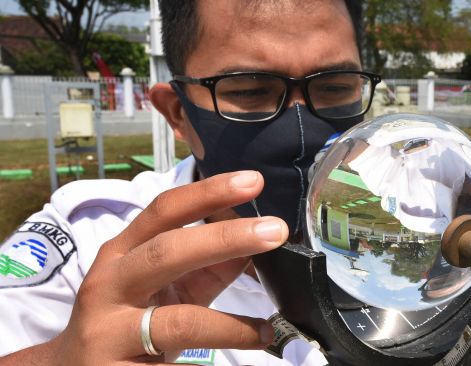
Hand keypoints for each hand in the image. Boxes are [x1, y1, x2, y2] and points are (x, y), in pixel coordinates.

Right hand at [4, 171, 286, 364]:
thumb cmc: (125, 320)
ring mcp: (109, 334)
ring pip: (179, 323)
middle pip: (167, 253)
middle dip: (225, 238)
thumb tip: (256, 244)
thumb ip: (205, 267)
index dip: (208, 193)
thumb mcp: (161, 286)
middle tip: (276, 231)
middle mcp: (109, 287)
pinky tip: (236, 360)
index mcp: (122, 255)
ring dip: (231, 327)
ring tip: (266, 331)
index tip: (253, 181)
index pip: (163, 212)